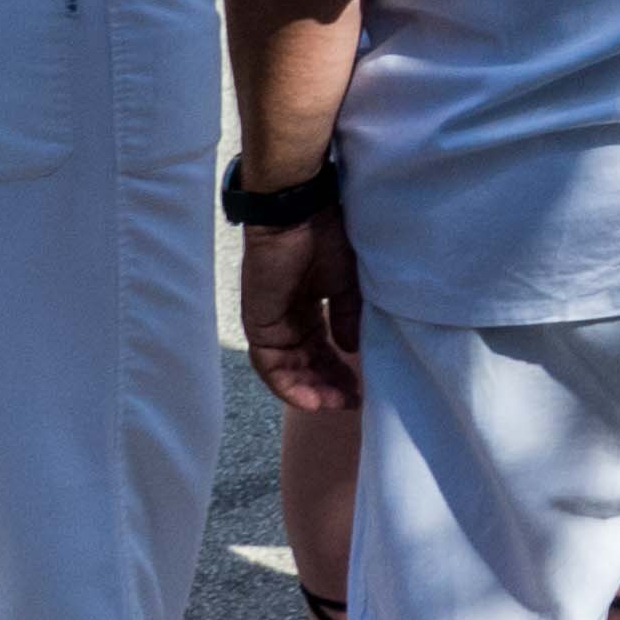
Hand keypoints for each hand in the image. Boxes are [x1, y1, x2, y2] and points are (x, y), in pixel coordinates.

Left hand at [237, 200, 363, 415]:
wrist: (300, 213)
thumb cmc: (328, 237)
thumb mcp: (348, 282)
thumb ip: (348, 317)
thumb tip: (352, 350)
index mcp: (308, 306)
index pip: (322, 348)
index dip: (340, 370)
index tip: (361, 387)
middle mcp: (288, 319)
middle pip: (306, 364)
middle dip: (328, 386)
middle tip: (351, 402)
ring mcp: (270, 323)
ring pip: (288, 370)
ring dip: (310, 391)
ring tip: (334, 405)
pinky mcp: (257, 325)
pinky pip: (270, 366)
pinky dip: (288, 386)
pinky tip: (310, 399)